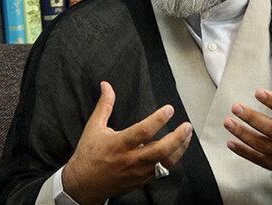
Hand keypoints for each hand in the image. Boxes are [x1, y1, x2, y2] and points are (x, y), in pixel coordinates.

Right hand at [62, 81, 192, 204]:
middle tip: (187, 126)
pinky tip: (177, 150)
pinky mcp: (141, 181)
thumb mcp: (93, 127)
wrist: (83, 185)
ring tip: (187, 136)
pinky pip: (162, 172)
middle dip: (177, 138)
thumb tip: (106, 86)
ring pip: (165, 163)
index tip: (169, 109)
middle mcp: (130, 159)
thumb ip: (104, 105)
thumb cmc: (88, 155)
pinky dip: (172, 160)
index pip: (143, 131)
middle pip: (159, 150)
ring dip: (179, 149)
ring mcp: (137, 172)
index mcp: (118, 144)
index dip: (158, 119)